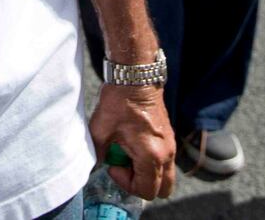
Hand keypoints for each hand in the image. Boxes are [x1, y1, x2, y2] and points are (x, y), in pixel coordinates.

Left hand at [88, 84, 174, 200]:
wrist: (135, 74)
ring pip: (165, 175)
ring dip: (147, 172)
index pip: (146, 190)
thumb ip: (97, 153)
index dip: (126, 184)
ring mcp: (170, 144)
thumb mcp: (100, 129)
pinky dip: (151, 160)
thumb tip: (93, 166)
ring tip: (128, 153)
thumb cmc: (119, 100)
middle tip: (124, 166)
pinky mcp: (168, 135)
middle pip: (162, 189)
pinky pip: (164, 160)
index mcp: (151, 155)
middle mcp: (166, 152)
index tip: (114, 165)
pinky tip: (134, 142)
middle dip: (141, 184)